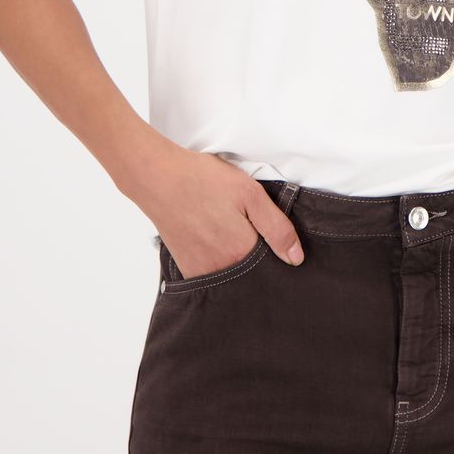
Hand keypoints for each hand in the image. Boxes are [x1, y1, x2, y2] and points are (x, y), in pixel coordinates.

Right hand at [119, 140, 304, 276]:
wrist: (157, 178)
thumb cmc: (203, 180)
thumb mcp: (251, 195)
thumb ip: (277, 228)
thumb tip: (296, 258)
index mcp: (241, 253)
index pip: (273, 267)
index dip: (277, 251)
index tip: (270, 234)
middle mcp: (221, 270)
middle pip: (252, 274)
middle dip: (257, 257)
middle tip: (245, 226)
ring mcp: (201, 271)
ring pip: (232, 274)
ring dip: (237, 260)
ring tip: (228, 230)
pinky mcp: (187, 268)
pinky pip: (213, 274)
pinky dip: (219, 262)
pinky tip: (215, 238)